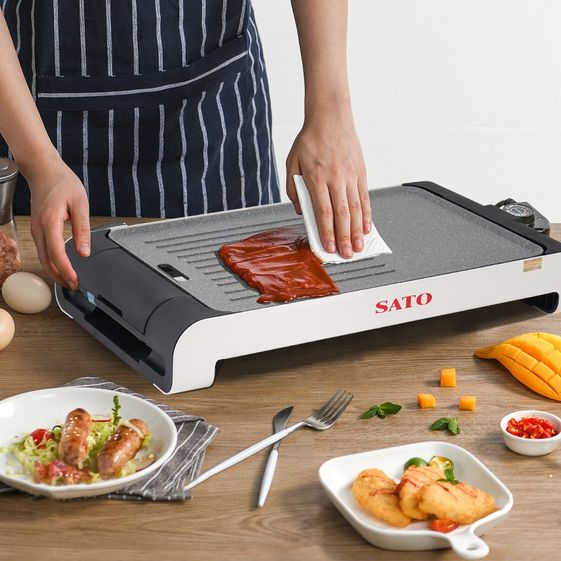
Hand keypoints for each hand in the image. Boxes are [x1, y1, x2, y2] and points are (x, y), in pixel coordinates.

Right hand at [25, 153, 89, 289]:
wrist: (44, 170)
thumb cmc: (62, 183)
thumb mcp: (80, 203)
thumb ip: (83, 229)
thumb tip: (84, 252)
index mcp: (50, 221)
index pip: (56, 253)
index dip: (66, 270)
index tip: (75, 281)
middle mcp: (39, 228)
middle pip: (46, 261)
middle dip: (60, 277)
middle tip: (75, 287)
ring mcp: (36, 229)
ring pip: (43, 257)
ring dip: (55, 272)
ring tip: (70, 281)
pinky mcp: (37, 229)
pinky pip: (43, 250)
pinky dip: (51, 262)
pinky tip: (61, 267)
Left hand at [286, 105, 370, 258]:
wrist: (330, 116)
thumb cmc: (310, 139)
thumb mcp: (292, 163)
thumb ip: (293, 189)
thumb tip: (302, 211)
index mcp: (317, 177)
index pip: (324, 211)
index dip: (327, 232)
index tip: (329, 247)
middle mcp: (337, 178)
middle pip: (342, 214)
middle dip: (344, 238)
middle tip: (347, 255)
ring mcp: (351, 176)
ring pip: (356, 208)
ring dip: (357, 231)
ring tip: (359, 247)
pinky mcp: (361, 172)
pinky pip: (364, 198)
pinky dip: (366, 215)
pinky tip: (366, 228)